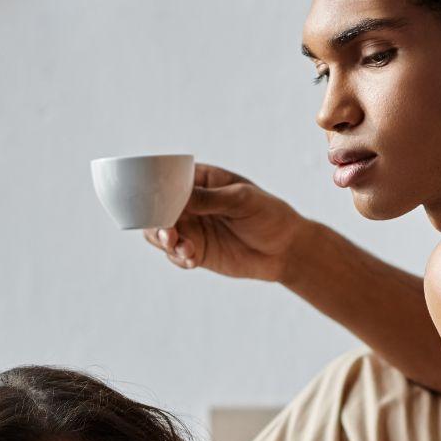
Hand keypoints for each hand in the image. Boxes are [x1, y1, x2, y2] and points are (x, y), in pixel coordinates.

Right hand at [143, 164, 307, 283]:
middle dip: (156, 221)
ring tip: (183, 248)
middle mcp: (191, 203)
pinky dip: (179, 258)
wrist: (285, 249)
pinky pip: (176, 255)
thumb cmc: (268, 214)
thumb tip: (179, 197)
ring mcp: (192, 228)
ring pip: (161, 233)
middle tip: (168, 233)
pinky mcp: (196, 251)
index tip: (154, 201)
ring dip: (165, 241)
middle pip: (158, 209)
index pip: (169, 180)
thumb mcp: (241, 200)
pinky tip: (192, 260)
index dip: (156, 189)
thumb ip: (210, 198)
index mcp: (200, 180)